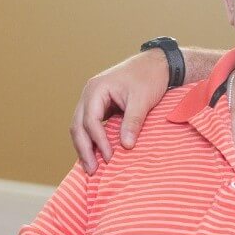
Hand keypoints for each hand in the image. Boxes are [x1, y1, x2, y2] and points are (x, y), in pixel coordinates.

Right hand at [70, 49, 168, 173]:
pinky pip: (89, 125)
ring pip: (80, 127)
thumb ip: (133, 122)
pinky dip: (91, 140)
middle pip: (78, 126)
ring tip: (91, 167)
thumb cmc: (149, 77)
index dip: (98, 141)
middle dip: (84, 149)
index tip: (109, 158)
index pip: (90, 121)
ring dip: (85, 146)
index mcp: (96, 89)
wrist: (156, 64)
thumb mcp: (142, 100)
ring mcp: (92, 100)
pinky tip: (97, 154)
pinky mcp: (100, 106)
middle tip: (92, 170)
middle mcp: (89, 94)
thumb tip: (126, 146)